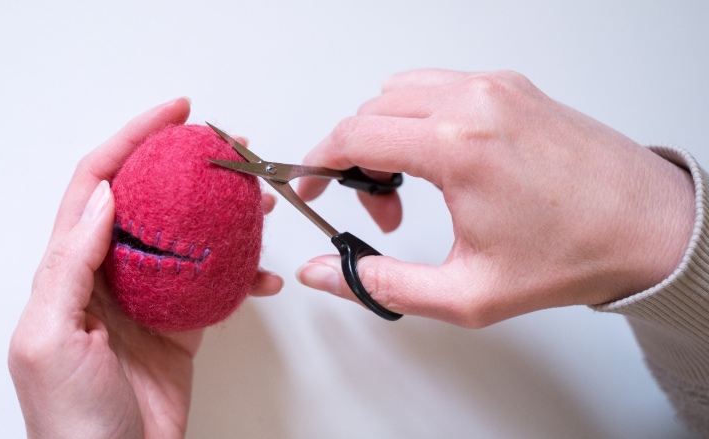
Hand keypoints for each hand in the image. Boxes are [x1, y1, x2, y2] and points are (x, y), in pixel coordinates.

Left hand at [9, 99, 281, 438]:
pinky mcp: (183, 323)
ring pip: (191, 236)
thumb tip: (103, 197)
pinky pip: (218, 284)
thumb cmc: (70, 418)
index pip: (98, 183)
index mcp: (69, 269)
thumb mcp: (49, 336)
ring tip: (256, 197)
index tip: (172, 114)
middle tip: (226, 147)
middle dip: (188, 166)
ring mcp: (151, 297)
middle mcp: (110, 274)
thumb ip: (70, 264)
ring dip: (225, 213)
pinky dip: (245, 274)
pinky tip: (264, 273)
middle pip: (152, 199)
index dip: (131, 140)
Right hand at [296, 69, 694, 326]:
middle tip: (382, 210)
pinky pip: (439, 87)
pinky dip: (420, 119)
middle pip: (371, 113)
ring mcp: (497, 88)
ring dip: (387, 136)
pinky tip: (442, 162)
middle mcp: (475, 103)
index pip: (352, 135)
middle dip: (356, 162)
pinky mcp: (513, 86)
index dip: (316, 164)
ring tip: (414, 187)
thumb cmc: (572, 255)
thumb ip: (380, 284)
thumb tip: (325, 273)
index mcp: (458, 147)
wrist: (648, 228)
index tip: (309, 187)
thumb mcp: (466, 294)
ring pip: (401, 94)